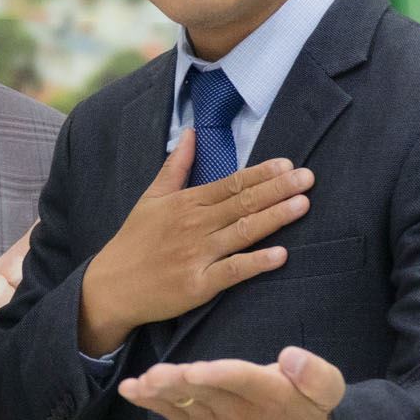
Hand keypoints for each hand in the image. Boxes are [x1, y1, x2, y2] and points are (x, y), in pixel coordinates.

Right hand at [78, 129, 314, 352]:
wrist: (110, 287)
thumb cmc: (133, 242)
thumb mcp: (150, 198)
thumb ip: (175, 166)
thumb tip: (189, 133)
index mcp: (186, 203)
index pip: (231, 184)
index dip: (261, 174)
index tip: (288, 165)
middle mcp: (194, 225)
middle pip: (243, 203)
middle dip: (278, 189)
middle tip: (308, 178)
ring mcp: (197, 255)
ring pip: (243, 232)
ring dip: (275, 217)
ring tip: (303, 205)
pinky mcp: (197, 285)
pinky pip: (232, 272)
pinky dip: (256, 263)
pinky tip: (280, 255)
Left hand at [117, 346, 345, 419]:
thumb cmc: (308, 406)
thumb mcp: (328, 388)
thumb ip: (315, 373)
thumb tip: (290, 357)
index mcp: (269, 395)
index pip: (241, 382)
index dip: (218, 375)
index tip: (195, 369)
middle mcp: (239, 411)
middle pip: (205, 394)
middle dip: (177, 384)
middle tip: (153, 375)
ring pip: (186, 406)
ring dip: (160, 395)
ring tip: (138, 384)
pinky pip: (175, 417)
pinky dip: (152, 404)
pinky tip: (131, 390)